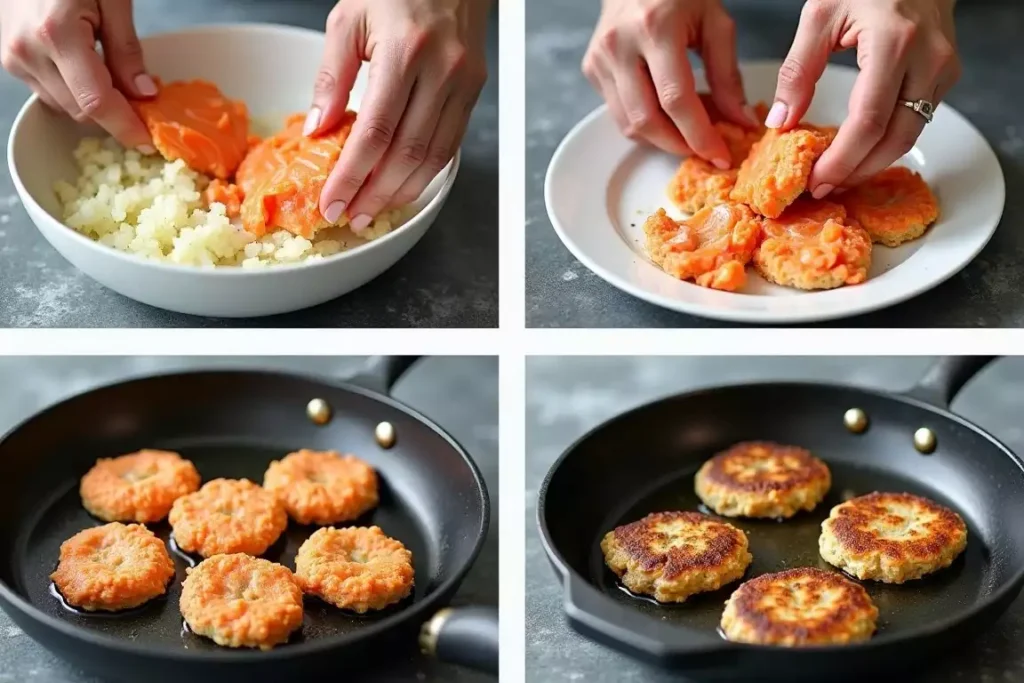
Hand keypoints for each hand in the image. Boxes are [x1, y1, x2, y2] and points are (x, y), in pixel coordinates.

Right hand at [0, 0, 154, 149]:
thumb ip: (126, 48)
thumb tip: (145, 94)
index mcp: (56, 34)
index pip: (96, 102)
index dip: (126, 127)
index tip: (149, 140)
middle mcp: (28, 52)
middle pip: (82, 111)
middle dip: (115, 113)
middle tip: (142, 102)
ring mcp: (14, 58)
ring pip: (65, 107)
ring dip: (93, 103)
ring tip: (113, 76)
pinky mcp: (9, 59)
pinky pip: (49, 92)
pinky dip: (74, 91)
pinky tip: (87, 70)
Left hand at [311, 0, 488, 232]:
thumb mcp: (347, 19)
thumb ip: (331, 76)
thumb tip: (318, 130)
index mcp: (405, 52)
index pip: (376, 132)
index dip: (353, 175)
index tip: (332, 201)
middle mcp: (441, 72)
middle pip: (407, 154)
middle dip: (376, 194)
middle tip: (350, 216)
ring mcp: (463, 84)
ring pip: (434, 158)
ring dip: (401, 192)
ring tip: (373, 210)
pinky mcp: (474, 91)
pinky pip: (450, 145)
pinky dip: (424, 174)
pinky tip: (401, 186)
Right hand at [582, 0, 756, 167]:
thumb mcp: (716, 23)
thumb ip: (728, 75)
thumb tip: (740, 123)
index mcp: (655, 28)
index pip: (676, 99)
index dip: (699, 135)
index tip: (720, 155)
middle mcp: (620, 45)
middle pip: (646, 120)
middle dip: (678, 145)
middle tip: (704, 151)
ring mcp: (600, 59)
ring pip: (628, 124)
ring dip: (661, 139)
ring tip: (687, 132)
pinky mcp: (591, 69)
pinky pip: (619, 113)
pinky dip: (644, 124)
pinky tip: (665, 115)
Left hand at [768, 0, 960, 195]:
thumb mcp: (820, 15)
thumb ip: (798, 70)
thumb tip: (780, 121)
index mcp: (893, 43)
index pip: (868, 121)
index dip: (842, 160)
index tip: (816, 180)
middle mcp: (927, 60)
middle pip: (895, 139)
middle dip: (857, 171)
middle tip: (824, 187)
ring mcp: (943, 69)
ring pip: (910, 135)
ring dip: (873, 162)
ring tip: (838, 176)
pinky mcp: (946, 75)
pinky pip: (917, 120)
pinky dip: (887, 142)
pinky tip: (860, 150)